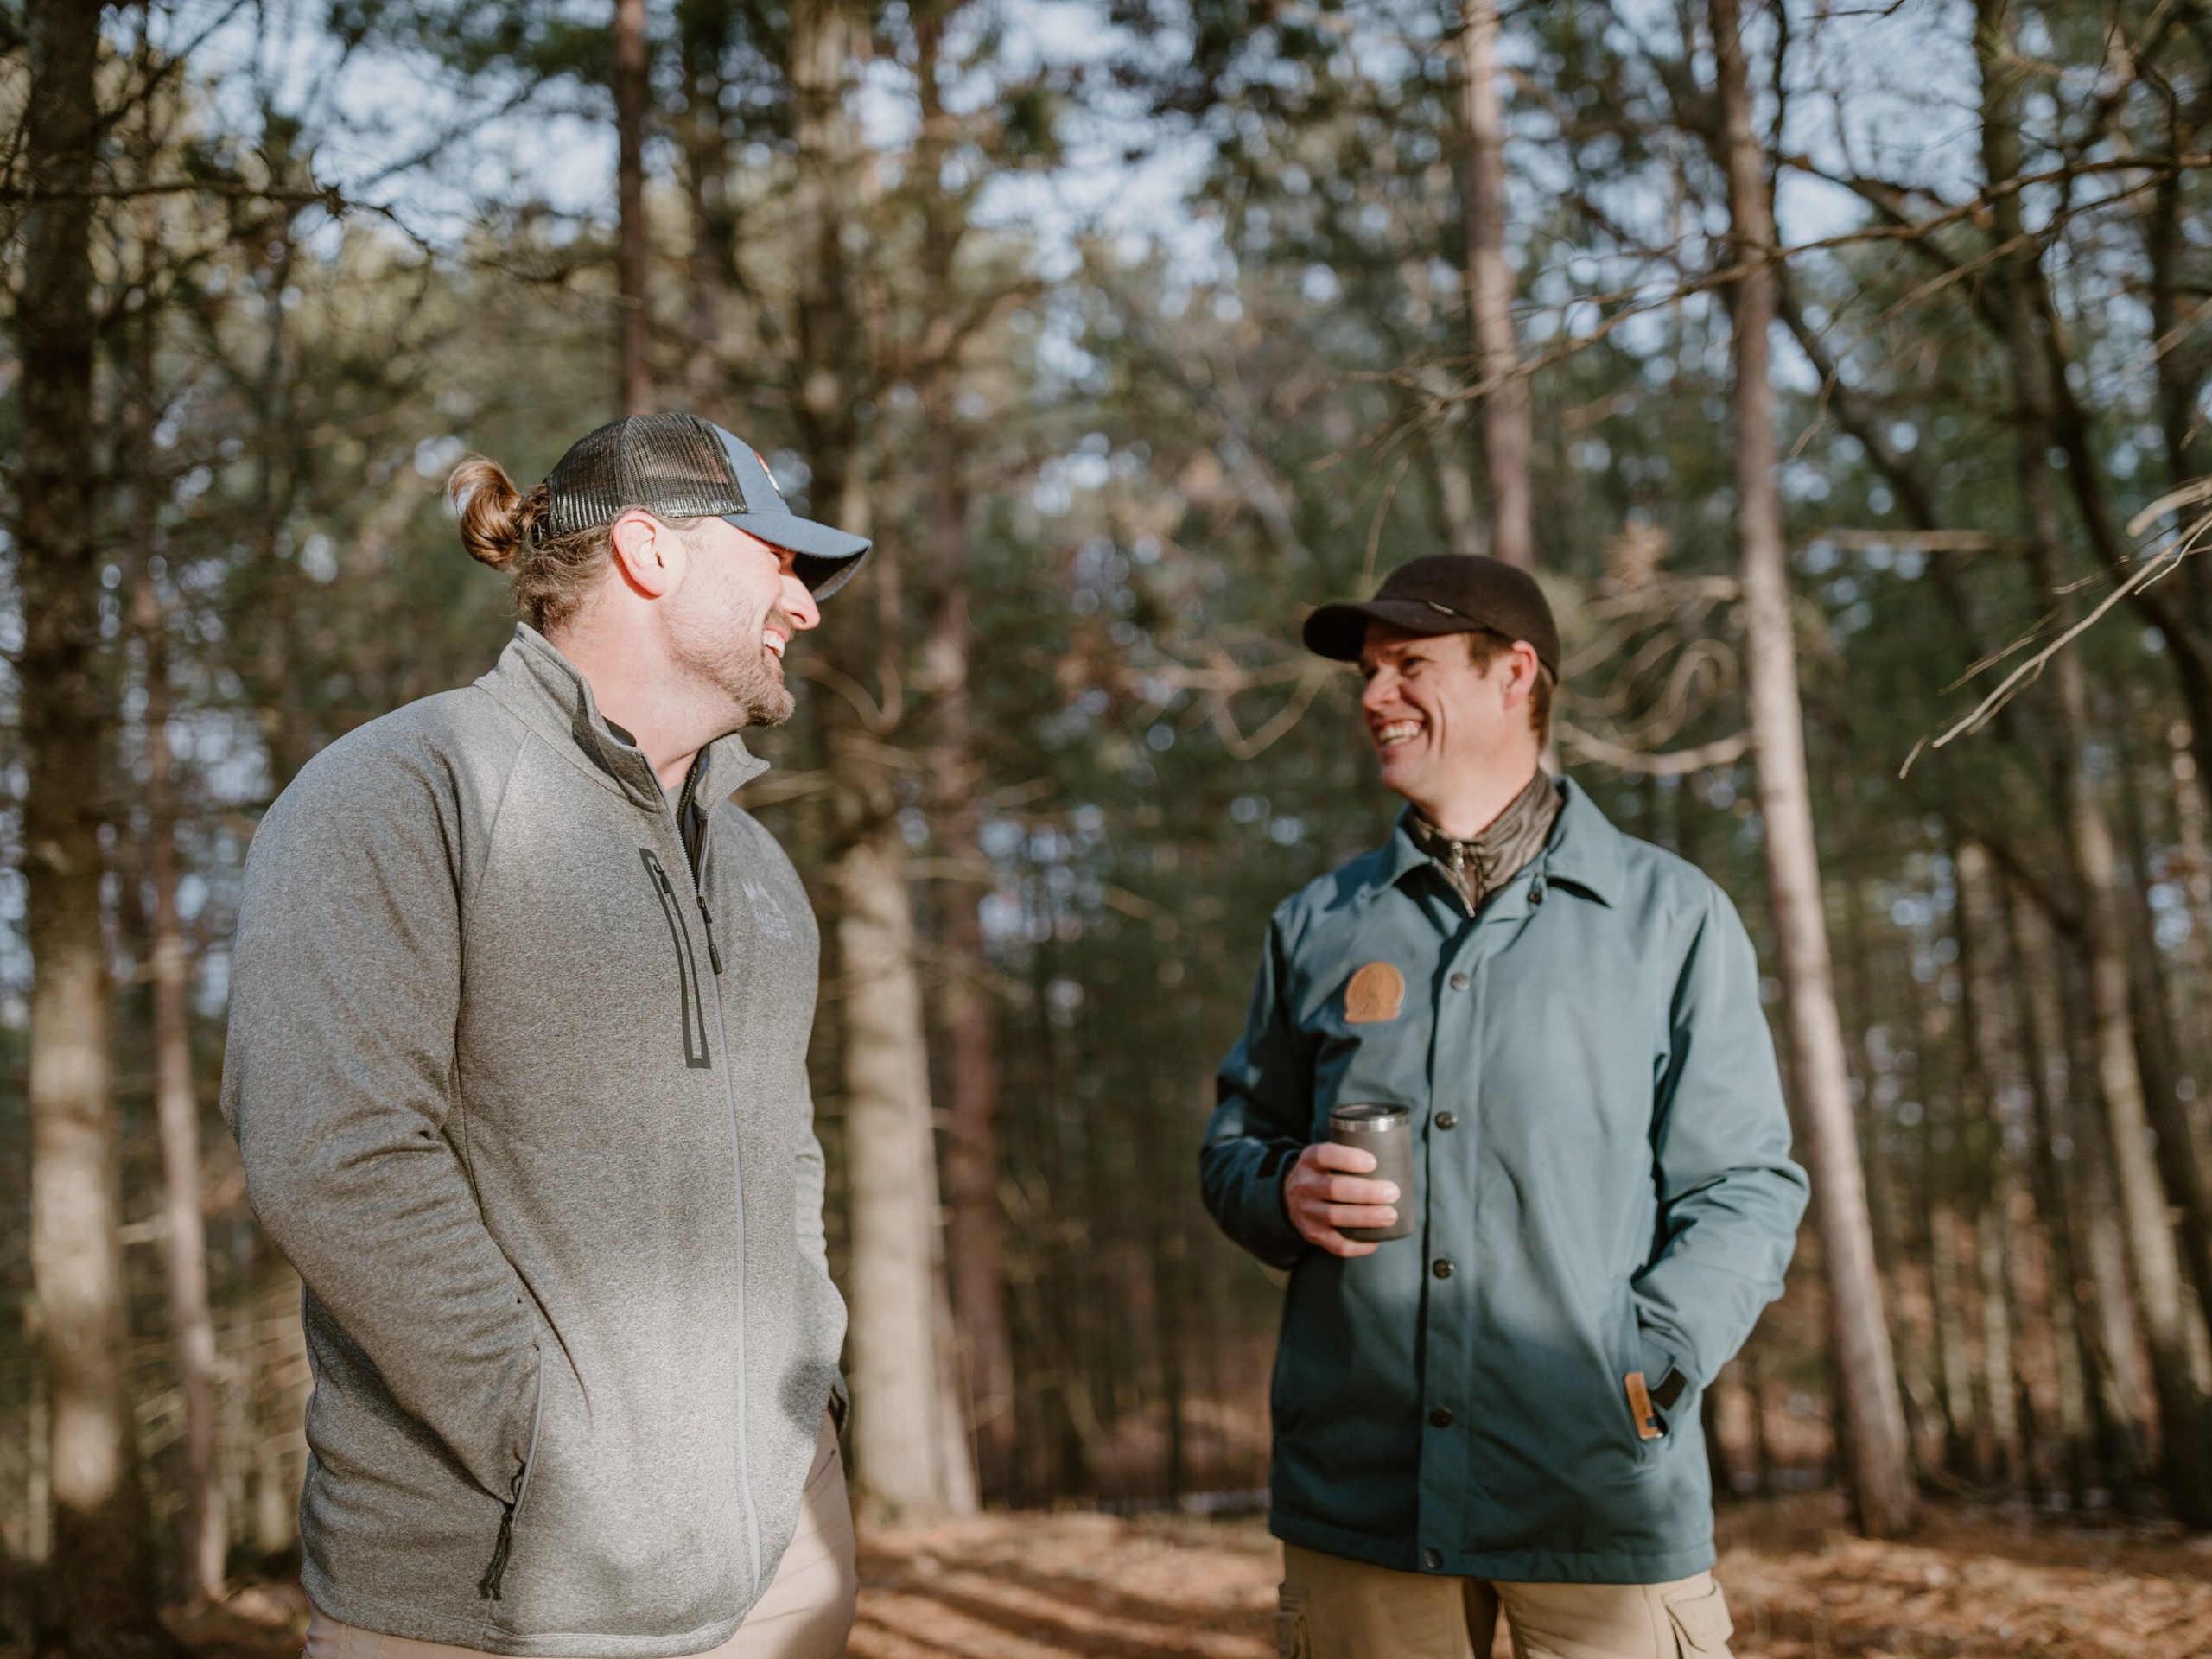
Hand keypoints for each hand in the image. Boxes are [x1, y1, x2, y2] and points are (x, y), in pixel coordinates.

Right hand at [1284, 1141, 1399, 1258]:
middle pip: (1333, 1188)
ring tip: (1390, 1216)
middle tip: (1392, 1192)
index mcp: (1309, 1160)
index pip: (1324, 1155)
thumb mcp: (1327, 1157)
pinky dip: (1357, 1245)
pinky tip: (1375, 1241)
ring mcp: (1306, 1212)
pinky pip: (1335, 1244)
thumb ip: (1352, 1152)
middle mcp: (1304, 1185)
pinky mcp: (1312, 1233)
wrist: (1291, 1197)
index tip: (1373, 1162)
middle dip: (1366, 1192)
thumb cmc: (1324, 1173)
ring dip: (1365, 1217)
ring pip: (1334, 1216)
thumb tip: (1397, 1154)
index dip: (1348, 1159)